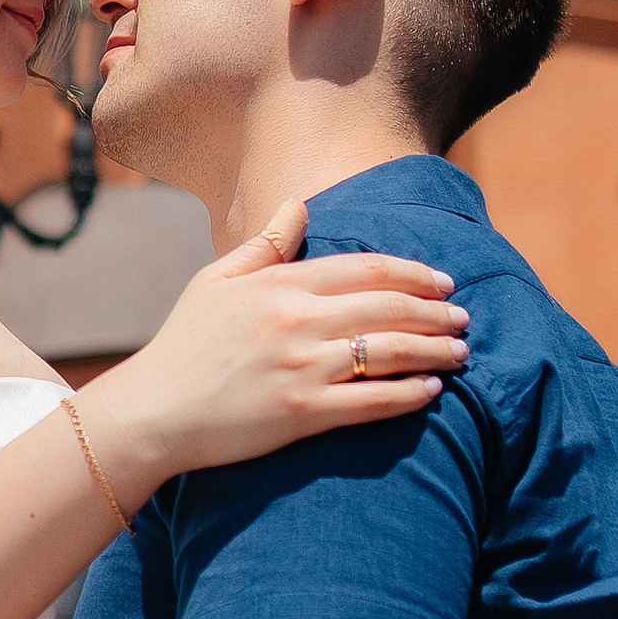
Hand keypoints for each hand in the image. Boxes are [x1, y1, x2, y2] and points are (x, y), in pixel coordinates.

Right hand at [85, 195, 467, 490]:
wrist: (154, 411)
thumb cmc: (184, 344)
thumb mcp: (216, 281)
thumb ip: (266, 243)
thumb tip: (301, 204)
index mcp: (281, 284)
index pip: (368, 269)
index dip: (414, 273)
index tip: (442, 281)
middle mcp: (298, 321)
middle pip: (389, 307)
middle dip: (436, 312)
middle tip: (463, 317)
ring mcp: (303, 368)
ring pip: (391, 353)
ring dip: (435, 350)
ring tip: (461, 352)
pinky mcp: (303, 414)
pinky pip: (373, 402)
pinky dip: (410, 395)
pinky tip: (432, 390)